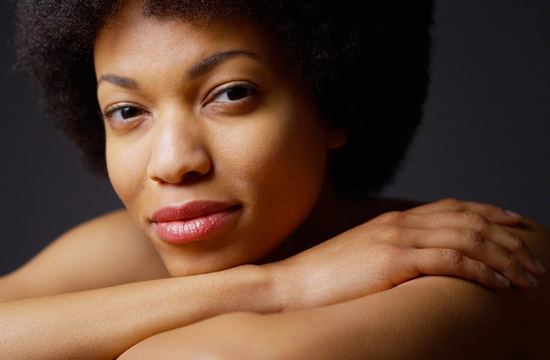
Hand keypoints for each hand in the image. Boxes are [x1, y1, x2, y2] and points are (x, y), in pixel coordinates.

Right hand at [265, 198, 544, 310]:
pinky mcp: (393, 259)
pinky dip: (480, 269)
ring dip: (503, 257)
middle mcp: (399, 222)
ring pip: (466, 238)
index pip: (453, 208)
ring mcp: (396, 238)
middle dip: (506, 239)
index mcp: (393, 220)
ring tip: (525, 276)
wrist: (291, 284)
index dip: (489, 214)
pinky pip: (450, 260)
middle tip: (532, 261)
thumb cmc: (324, 280)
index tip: (515, 225)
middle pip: (467, 220)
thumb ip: (392, 252)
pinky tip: (497, 283)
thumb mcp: (363, 258)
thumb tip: (418, 264)